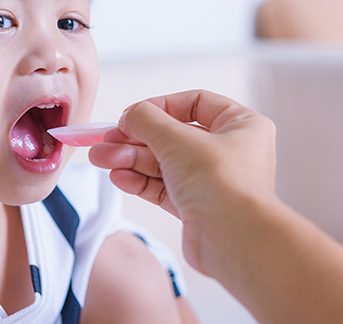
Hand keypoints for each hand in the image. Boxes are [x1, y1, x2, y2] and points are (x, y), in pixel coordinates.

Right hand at [89, 89, 276, 272]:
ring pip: (165, 163)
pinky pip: (165, 187)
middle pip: (174, 136)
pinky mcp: (198, 207)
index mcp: (241, 125)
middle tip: (105, 140)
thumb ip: (147, 120)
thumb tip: (131, 116)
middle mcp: (230, 151)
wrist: (234, 240)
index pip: (195, 103)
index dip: (160, 106)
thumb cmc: (223, 183)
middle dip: (135, 139)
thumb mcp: (177, 139)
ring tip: (101, 158)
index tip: (132, 115)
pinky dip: (141, 181)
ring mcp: (214, 181)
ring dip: (131, 160)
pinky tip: (118, 176)